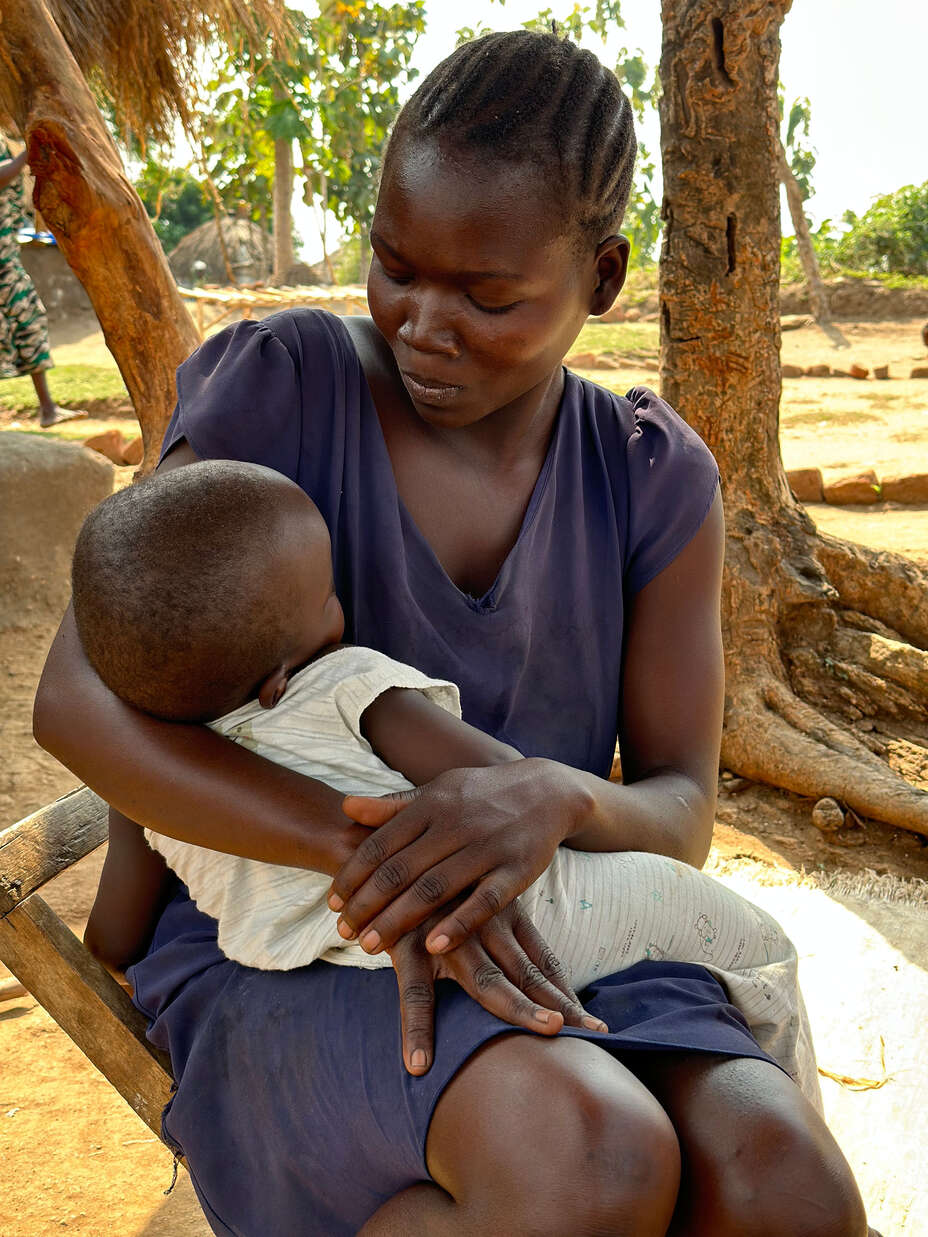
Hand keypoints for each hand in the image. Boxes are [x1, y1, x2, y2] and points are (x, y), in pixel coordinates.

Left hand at [329, 759, 591, 955]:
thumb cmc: (481, 795)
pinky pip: (484, 901)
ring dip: (399, 919)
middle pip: (401, 870)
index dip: (354, 874)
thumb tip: (346, 806)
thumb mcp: (438, 792)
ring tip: (371, 946)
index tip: (333, 903)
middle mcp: (455, 825)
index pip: (381, 844)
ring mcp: (487, 847)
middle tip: (344, 932)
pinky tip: (433, 946)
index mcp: (431, 805)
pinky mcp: (517, 870)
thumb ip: (393, 806)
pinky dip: (458, 924)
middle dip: (368, 904)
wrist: (547, 790)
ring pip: (435, 888)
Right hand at [388, 895, 607, 1075]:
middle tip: (592, 1032)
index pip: (542, 960)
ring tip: (550, 1032)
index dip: (566, 992)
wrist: (377, 847)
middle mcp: (482, 924)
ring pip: (487, 980)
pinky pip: (415, 993)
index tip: (594, 1023)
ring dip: (518, 1007)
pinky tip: (419, 1063)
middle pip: (528, 973)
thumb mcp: (472, 892)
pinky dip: (418, 1028)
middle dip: (560, 1005)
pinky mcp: (407, 943)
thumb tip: (524, 968)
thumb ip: (498, 923)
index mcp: (501, 913)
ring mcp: (447, 936)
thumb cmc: (430, 876)